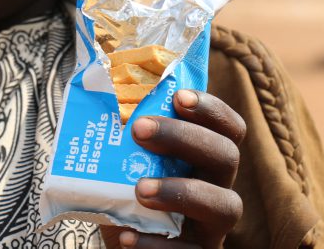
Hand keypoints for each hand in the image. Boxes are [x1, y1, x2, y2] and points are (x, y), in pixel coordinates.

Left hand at [101, 90, 245, 248]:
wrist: (122, 237)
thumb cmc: (126, 193)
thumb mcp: (127, 161)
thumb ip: (124, 134)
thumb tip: (95, 89)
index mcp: (205, 158)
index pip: (228, 128)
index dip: (211, 109)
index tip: (178, 96)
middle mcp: (218, 187)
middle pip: (226, 156)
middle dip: (185, 137)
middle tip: (140, 130)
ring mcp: (212, 226)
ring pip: (225, 206)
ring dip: (182, 192)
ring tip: (140, 189)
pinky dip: (158, 245)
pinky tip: (128, 235)